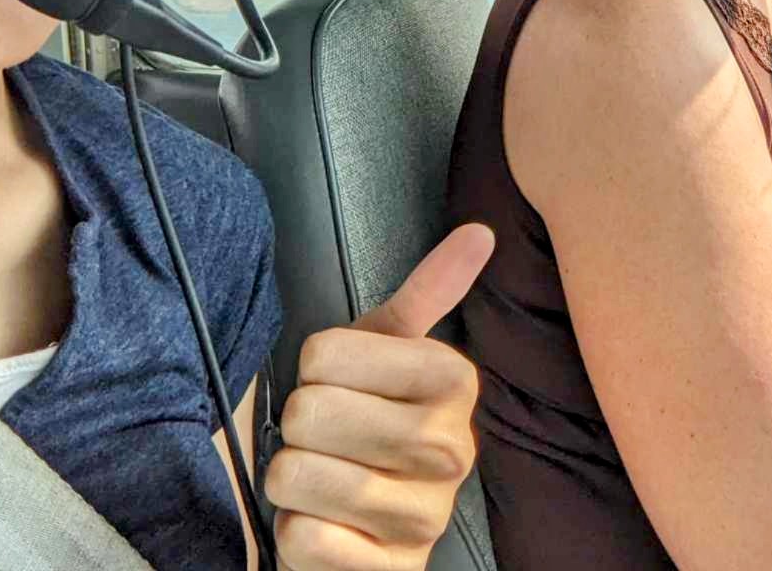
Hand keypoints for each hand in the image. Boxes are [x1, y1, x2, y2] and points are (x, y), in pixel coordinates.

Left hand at [267, 224, 495, 570]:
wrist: (378, 528)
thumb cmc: (375, 420)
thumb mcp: (394, 349)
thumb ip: (432, 289)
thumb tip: (478, 232)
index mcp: (453, 380)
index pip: (324, 354)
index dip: (315, 370)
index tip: (345, 385)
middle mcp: (450, 447)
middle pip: (308, 414)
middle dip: (299, 426)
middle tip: (329, 436)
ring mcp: (424, 517)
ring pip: (297, 475)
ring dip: (292, 480)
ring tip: (325, 478)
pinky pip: (303, 540)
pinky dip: (297, 534)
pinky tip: (328, 526)